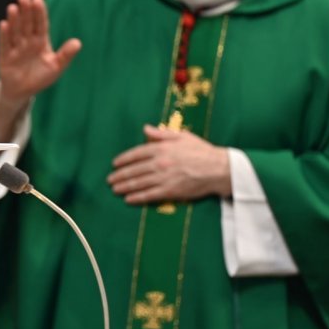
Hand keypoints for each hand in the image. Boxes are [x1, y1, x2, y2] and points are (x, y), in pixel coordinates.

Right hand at [0, 0, 81, 106]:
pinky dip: (4, 35)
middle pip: (27, 24)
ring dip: (14, 20)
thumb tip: (78, 43)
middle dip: (25, 11)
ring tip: (12, 8)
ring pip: (15, 31)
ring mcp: (15, 48)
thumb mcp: (56, 67)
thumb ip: (65, 55)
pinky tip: (4, 24)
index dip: (39, 13)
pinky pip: (4, 44)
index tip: (38, 0)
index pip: (40, 24)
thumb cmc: (41, 77)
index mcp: (41, 41)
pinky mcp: (5, 57)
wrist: (22, 92)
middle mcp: (27, 41)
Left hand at [108, 124, 230, 203]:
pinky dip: (137, 198)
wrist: (218, 169)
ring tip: (114, 189)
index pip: (137, 153)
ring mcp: (164, 178)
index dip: (124, 159)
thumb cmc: (202, 151)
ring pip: (139, 183)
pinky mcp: (170, 191)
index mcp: (161, 148)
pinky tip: (128, 199)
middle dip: (120, 175)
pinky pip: (149, 195)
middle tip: (109, 180)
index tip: (115, 164)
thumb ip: (161, 134)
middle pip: (134, 170)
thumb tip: (145, 128)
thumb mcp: (181, 136)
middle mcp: (160, 163)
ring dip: (124, 187)